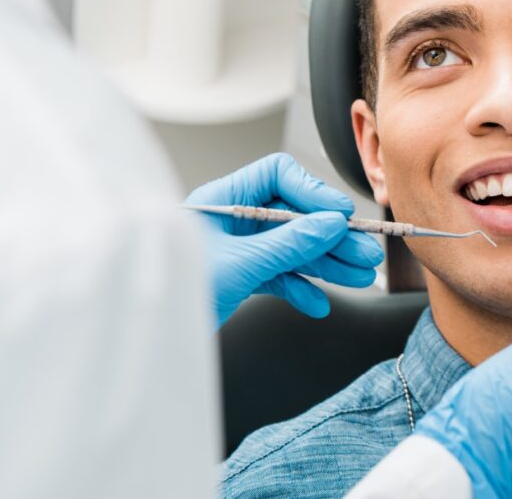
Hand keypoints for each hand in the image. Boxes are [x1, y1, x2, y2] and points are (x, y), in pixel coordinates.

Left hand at [185, 153, 383, 327]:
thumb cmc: (173, 293)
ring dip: (325, 263)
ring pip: (291, 248)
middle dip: (330, 236)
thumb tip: (329, 224)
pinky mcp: (238, 277)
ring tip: (357, 276)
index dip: (312, 192)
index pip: (278, 176)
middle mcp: (230, 220)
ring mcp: (236, 249)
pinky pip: (278, 275)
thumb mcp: (239, 264)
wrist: (148, 336)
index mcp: (222, 199)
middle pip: (293, 215)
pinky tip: (317, 303)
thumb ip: (288, 244)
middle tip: (363, 252)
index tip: (340, 215)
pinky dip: (299, 288)